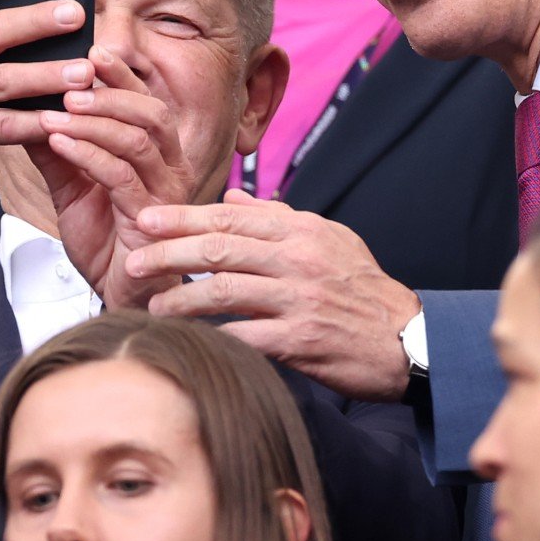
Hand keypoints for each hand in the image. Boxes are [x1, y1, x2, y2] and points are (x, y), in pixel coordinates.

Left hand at [26, 45, 191, 309]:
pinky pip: (121, 176)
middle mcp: (170, 169)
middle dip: (109, 91)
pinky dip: (88, 154)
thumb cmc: (105, 242)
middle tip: (68, 79)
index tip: (90, 49)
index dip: (122, 74)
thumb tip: (25, 107)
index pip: (146, 102)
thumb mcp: (71, 188)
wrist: (118, 296)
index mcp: (159, 155)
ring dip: (95, 120)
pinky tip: (59, 140)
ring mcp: (164, 194)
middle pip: (151, 112)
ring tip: (56, 109)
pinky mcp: (149, 219)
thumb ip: (56, 149)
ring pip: (139, 139)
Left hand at [126, 191, 422, 401]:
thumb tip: (229, 199)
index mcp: (301, 231)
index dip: (183, 218)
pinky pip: (245, 335)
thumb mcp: (329, 239)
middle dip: (168, 253)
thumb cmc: (363, 289)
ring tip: (151, 305)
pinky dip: (213, 337)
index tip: (146, 220)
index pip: (229, 219)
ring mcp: (299, 300)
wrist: (406, 339)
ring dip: (180, 298)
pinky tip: (188, 340)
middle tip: (133, 261)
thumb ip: (277, 217)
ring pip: (224, 292)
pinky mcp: (302, 341)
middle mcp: (298, 260)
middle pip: (219, 250)